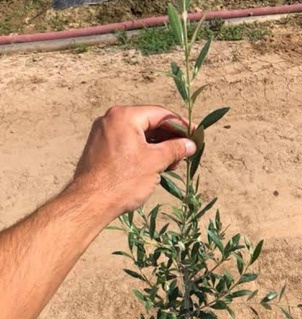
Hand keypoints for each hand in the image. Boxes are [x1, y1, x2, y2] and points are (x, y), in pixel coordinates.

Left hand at [72, 105, 195, 219]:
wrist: (89, 203)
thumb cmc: (123, 180)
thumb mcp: (155, 162)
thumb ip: (175, 149)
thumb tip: (190, 144)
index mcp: (124, 116)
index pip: (160, 114)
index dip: (181, 125)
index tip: (196, 135)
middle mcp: (110, 119)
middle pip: (149, 123)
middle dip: (169, 138)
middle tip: (186, 152)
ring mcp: (102, 134)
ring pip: (138, 135)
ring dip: (157, 147)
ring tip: (171, 164)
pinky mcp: (99, 148)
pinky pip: (127, 144)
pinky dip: (143, 152)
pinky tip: (154, 166)